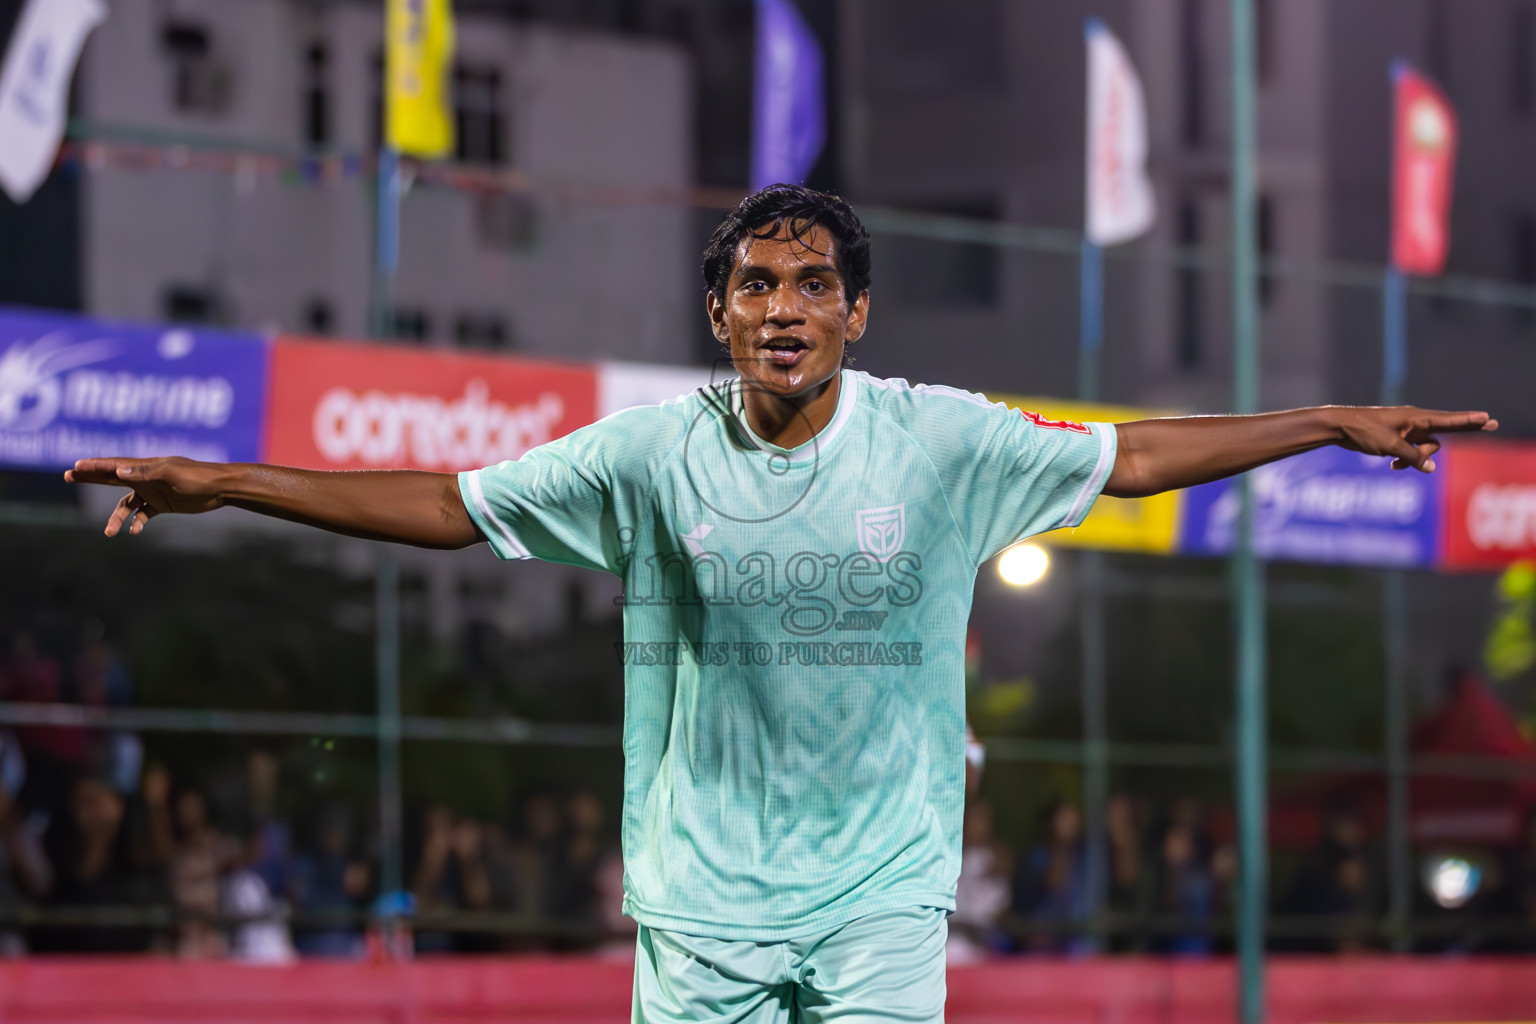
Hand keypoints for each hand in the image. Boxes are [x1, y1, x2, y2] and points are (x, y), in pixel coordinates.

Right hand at [64, 457, 227, 535]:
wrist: (220, 488)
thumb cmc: (197, 477)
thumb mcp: (170, 474)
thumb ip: (144, 473)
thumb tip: (118, 470)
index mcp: (145, 466)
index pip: (114, 465)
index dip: (94, 466)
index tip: (75, 467)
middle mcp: (145, 477)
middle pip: (112, 478)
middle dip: (91, 478)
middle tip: (68, 475)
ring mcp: (153, 491)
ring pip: (127, 504)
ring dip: (117, 517)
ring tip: (109, 532)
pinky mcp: (163, 504)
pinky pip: (143, 513)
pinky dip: (137, 522)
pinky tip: (135, 532)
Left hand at [1334, 406, 1496, 471]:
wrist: (1340, 427)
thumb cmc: (1365, 431)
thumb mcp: (1391, 445)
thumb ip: (1413, 457)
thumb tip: (1431, 468)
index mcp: (1416, 418)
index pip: (1449, 420)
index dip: (1469, 421)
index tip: (1487, 417)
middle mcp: (1415, 422)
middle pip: (1446, 429)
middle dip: (1466, 429)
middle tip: (1492, 423)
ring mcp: (1407, 430)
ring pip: (1426, 448)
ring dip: (1416, 459)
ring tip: (1396, 464)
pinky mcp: (1397, 439)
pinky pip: (1412, 453)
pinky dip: (1405, 461)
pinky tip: (1392, 467)